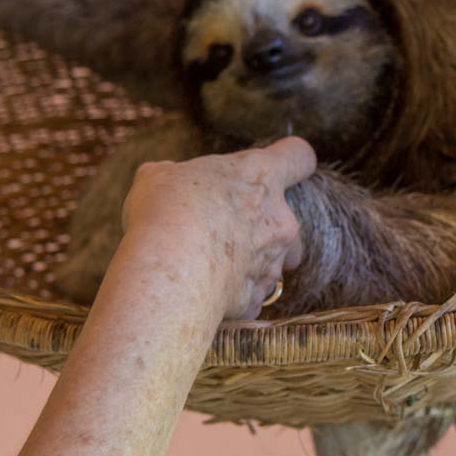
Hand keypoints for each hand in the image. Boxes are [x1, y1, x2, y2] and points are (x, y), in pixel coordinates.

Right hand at [116, 137, 314, 320]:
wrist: (170, 270)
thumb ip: (173, 175)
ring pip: (275, 262)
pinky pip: (249, 295)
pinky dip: (232, 294)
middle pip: (290, 219)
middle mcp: (279, 219)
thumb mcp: (158, 177)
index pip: (298, 157)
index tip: (272, 168)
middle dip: (262, 225)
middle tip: (223, 229)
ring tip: (215, 265)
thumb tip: (167, 178)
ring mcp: (273, 262)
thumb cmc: (166, 211)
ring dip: (251, 262)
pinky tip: (203, 290)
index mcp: (260, 177)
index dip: (289, 160)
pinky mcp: (257, 298)